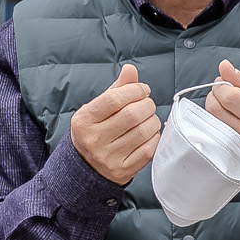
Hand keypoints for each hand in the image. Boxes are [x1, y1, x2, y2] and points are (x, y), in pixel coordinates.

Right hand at [70, 63, 160, 185]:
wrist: (85, 167)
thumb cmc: (94, 132)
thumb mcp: (97, 109)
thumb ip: (116, 89)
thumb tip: (130, 69)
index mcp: (84, 120)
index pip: (115, 99)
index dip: (135, 90)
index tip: (142, 90)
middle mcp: (94, 140)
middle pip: (132, 114)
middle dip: (147, 104)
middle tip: (147, 104)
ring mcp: (108, 157)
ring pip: (143, 131)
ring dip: (153, 120)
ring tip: (148, 118)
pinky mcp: (122, 170)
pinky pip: (148, 149)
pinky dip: (154, 137)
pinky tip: (149, 134)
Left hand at [207, 60, 239, 154]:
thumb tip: (224, 66)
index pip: (229, 96)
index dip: (222, 85)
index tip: (224, 83)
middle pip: (215, 107)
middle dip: (215, 94)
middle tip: (224, 93)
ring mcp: (237, 145)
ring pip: (210, 118)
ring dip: (213, 106)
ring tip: (226, 106)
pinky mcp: (227, 150)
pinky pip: (211, 128)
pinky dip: (213, 118)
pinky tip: (225, 117)